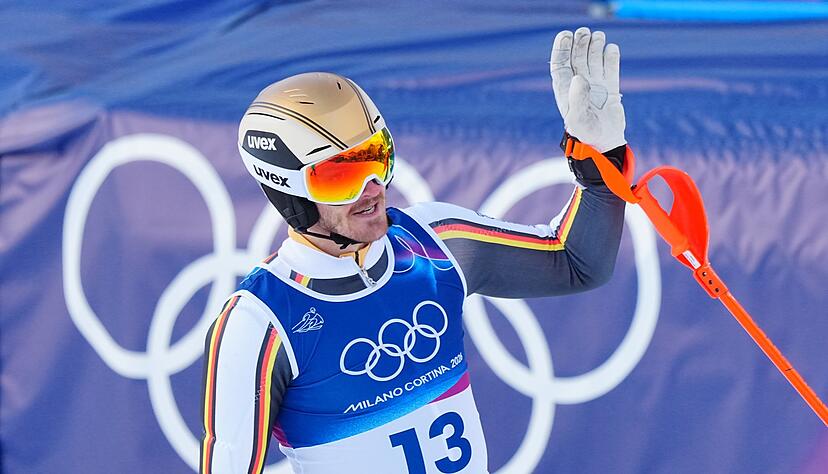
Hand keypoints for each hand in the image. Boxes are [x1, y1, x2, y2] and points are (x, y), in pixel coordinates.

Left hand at [550, 27, 625, 152]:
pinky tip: (611, 48)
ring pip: (593, 60)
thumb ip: (577, 98)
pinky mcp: (610, 89)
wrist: (604, 144)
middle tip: (584, 32)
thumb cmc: (585, 134)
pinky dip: (611, 58)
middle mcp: (578, 85)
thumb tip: (578, 77)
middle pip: (577, 58)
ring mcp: (595, 86)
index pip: (560, 65)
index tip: (565, 35)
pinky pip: (610, 69)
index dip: (561, 49)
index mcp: (565, 91)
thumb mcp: (578, 119)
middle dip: (579, 44)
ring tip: (598, 36)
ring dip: (594, 47)